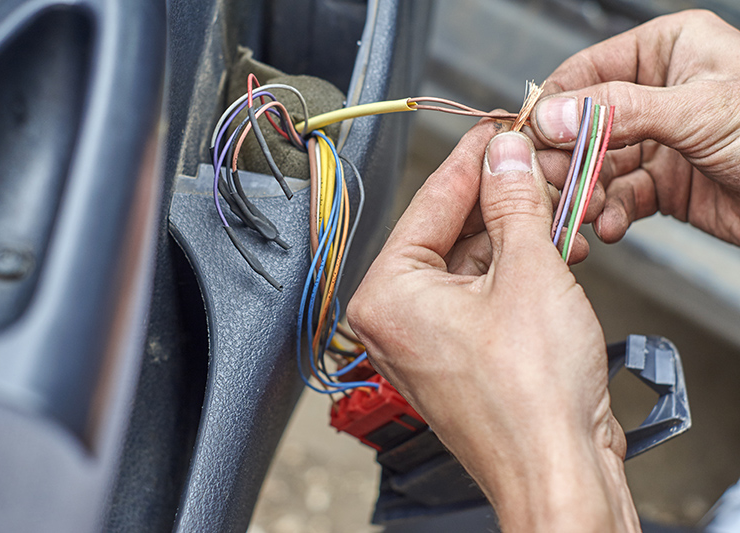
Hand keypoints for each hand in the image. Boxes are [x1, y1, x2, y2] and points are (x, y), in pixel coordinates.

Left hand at [347, 126, 639, 531]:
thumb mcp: (528, 271)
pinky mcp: (458, 355)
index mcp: (386, 294)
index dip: (472, 160)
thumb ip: (513, 203)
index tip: (498, 131)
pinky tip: (556, 250)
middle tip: (538, 167)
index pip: (429, 203)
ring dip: (519, 234)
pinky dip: (518, 270)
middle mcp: (395, 318)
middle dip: (502, 199)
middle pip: (450, 232)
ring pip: (471, 262)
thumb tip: (505, 158)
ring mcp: (425, 339)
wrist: (558, 473)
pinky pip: (482, 293)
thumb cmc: (529, 400)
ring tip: (560, 208)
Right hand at [531, 10, 739, 244]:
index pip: (588, 71)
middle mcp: (658, 94)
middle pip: (585, 124)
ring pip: (598, 166)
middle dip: (566, 158)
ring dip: (586, 192)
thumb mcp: (698, 111)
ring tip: (581, 211)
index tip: (527, 136)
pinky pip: (620, 197)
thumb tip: (551, 115)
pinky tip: (610, 225)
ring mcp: (658, 141)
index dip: (554, 105)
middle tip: (549, 183)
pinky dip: (610, 213)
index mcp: (668, 51)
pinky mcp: (663, 185)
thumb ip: (619, 112)